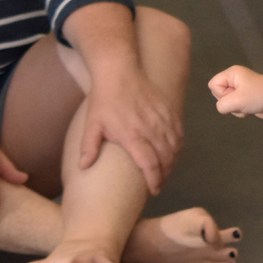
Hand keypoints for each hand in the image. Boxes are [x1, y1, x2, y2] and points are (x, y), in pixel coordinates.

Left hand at [77, 67, 182, 193]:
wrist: (119, 71)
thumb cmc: (103, 99)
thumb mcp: (92, 124)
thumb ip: (88, 147)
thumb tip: (83, 167)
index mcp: (132, 134)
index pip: (149, 164)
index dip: (154, 180)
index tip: (153, 190)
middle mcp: (151, 128)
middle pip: (166, 158)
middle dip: (164, 175)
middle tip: (158, 184)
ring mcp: (162, 119)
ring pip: (175, 147)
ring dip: (172, 162)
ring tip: (165, 171)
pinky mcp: (169, 111)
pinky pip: (179, 134)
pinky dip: (178, 147)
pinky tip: (171, 153)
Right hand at [209, 65, 262, 117]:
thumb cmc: (259, 96)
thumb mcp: (236, 100)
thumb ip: (222, 104)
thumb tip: (223, 108)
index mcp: (231, 74)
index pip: (213, 85)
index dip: (220, 93)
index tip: (234, 95)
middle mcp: (234, 80)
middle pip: (218, 94)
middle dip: (229, 103)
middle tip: (242, 101)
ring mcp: (239, 89)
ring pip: (226, 103)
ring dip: (235, 109)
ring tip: (247, 105)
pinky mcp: (245, 98)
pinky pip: (234, 107)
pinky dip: (240, 111)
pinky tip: (250, 109)